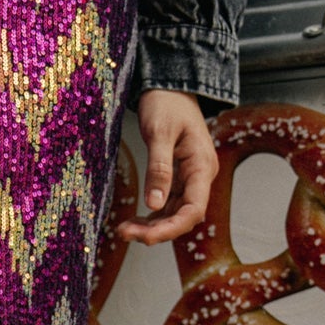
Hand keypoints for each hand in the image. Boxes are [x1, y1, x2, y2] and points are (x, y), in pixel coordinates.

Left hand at [112, 89, 219, 245]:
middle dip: (156, 230)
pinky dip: (151, 215)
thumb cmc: (166, 104)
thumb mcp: (159, 133)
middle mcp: (199, 176)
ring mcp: (190, 178)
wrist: (170, 86)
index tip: (146, 238)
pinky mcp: (178, 178)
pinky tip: (133, 221)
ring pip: (174, 213)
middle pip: (183, 216)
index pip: (193, 209)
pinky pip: (167, 204)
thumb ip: (159, 168)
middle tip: (124, 233)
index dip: (172, 228)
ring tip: (123, 230)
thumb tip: (153, 204)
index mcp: (201, 166)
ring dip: (151, 226)